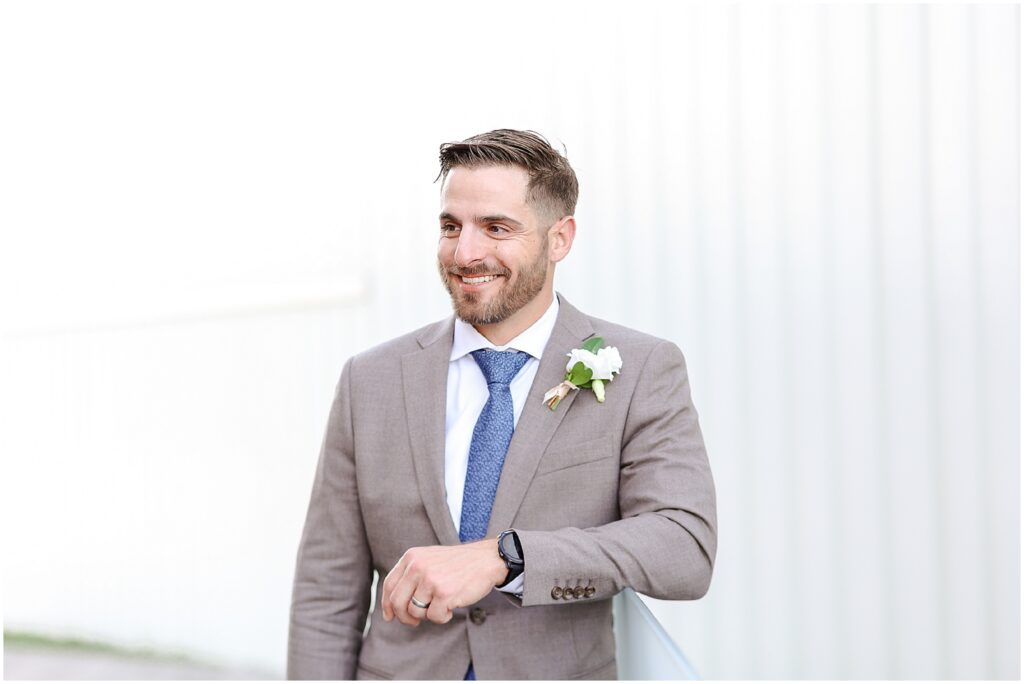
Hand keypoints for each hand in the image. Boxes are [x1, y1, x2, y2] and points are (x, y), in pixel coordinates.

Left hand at [381, 539, 507, 625]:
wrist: (486, 559)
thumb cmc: (458, 563)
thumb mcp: (429, 560)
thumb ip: (410, 576)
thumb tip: (391, 608)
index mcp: (411, 557)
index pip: (389, 585)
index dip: (387, 604)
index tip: (390, 616)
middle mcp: (417, 566)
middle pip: (397, 602)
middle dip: (405, 617)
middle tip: (414, 621)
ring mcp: (430, 580)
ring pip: (415, 612)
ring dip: (428, 615)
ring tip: (442, 604)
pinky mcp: (444, 593)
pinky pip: (434, 617)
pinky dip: (443, 617)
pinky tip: (452, 605)